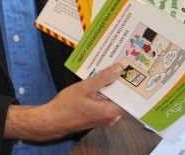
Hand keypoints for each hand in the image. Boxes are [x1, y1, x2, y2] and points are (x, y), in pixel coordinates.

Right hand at [5, 63, 124, 141]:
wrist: (54, 119)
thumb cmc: (67, 104)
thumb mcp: (85, 87)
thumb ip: (103, 78)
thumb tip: (119, 68)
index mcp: (110, 112)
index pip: (128, 97)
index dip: (130, 83)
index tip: (131, 69)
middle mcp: (111, 118)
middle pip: (121, 97)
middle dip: (120, 81)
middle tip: (120, 65)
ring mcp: (105, 119)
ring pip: (114, 99)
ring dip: (111, 86)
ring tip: (109, 70)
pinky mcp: (99, 117)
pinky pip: (107, 102)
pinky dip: (105, 93)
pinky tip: (99, 81)